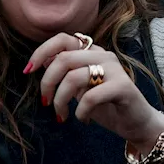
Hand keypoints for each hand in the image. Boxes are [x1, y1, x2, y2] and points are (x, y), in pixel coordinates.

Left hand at [29, 33, 163, 149]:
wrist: (135, 123)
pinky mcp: (123, 87)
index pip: (62, 39)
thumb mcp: (80, 87)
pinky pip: (90, 97)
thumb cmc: (106, 105)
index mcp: (92, 52)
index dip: (41, 52)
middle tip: (46, 102)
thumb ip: (65, 72)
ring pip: (73, 77)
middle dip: (47, 83)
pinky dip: (80, 112)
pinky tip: (84, 119)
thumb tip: (41, 61)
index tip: (28, 71)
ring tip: (62, 116)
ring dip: (61, 101)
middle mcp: (103, 55)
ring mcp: (115, 69)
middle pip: (64, 59)